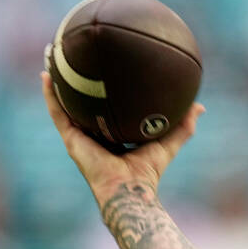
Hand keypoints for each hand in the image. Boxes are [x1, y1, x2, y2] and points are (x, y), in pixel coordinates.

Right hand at [41, 71, 204, 204]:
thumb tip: (200, 107)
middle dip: (78, 84)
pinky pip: (57, 112)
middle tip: (77, 58)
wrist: (129, 189)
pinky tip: (47, 75)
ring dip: (57, 84)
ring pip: (65, 105)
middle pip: (83, 105)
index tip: (108, 72)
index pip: (108, 111)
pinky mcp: (71, 139)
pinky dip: (50, 95)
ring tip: (53, 59)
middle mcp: (94, 135)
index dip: (107, 94)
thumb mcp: (168, 143)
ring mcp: (80, 137)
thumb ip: (183, 126)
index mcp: (113, 136)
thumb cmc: (148, 172)